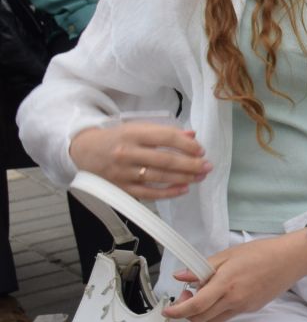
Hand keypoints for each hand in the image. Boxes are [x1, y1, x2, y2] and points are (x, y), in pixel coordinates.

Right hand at [69, 123, 209, 200]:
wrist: (84, 151)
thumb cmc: (117, 138)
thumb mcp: (137, 128)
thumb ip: (164, 132)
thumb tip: (192, 136)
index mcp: (132, 133)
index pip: (166, 137)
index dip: (186, 145)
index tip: (201, 150)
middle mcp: (127, 152)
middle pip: (165, 160)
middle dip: (190, 164)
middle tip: (207, 166)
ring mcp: (122, 172)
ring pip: (159, 177)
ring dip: (184, 178)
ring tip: (200, 176)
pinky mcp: (120, 188)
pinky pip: (148, 193)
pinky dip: (168, 192)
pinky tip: (183, 189)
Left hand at [164, 231, 306, 321]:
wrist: (290, 259)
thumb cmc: (263, 252)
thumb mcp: (229, 254)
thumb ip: (203, 267)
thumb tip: (181, 276)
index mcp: (226, 283)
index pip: (195, 305)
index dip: (177, 311)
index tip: (168, 311)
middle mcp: (234, 299)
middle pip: (200, 317)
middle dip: (188, 311)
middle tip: (189, 294)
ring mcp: (244, 306)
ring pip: (213, 320)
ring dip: (203, 312)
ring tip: (207, 294)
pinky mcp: (252, 308)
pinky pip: (228, 314)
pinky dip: (219, 309)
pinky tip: (225, 293)